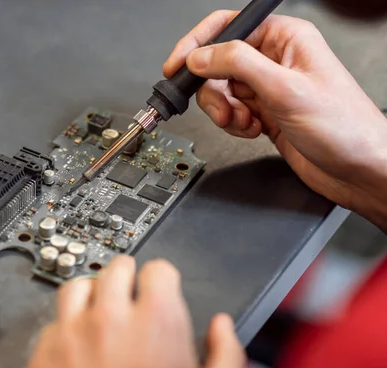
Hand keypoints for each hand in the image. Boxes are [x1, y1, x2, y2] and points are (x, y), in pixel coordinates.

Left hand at [25, 256, 244, 367]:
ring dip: (92, 294)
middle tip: (132, 293)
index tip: (161, 286)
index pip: (158, 269)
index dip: (163, 278)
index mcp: (156, 321)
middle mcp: (110, 319)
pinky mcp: (44, 358)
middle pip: (116, 268)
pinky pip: (52, 327)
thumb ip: (227, 354)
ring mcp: (71, 336)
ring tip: (101, 310)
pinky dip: (66, 332)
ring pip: (76, 287)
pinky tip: (79, 349)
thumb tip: (222, 328)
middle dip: (128, 277)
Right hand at [164, 12, 386, 229]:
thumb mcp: (285, 89)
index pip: (228, 27)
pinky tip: (252, 130)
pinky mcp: (265, 113)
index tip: (178, 65)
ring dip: (225, 111)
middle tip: (222, 109)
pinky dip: (234, 124)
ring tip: (242, 122)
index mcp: (286, 39)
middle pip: (219, 63)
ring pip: (222, 91)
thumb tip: (201, 56)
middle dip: (213, 90)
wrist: (358, 170)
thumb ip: (238, 65)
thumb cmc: (344, 127)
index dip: (198, 45)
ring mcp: (269, 88)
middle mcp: (275, 60)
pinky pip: (232, 112)